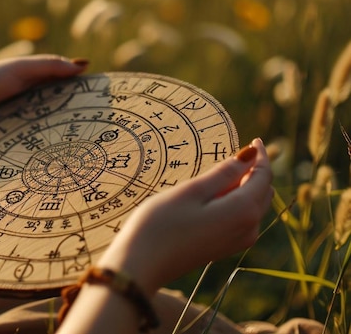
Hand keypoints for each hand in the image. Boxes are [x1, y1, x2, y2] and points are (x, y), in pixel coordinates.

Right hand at [99, 138, 272, 296]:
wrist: (141, 265)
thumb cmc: (160, 224)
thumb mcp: (190, 192)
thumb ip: (222, 174)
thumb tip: (248, 156)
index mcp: (242, 211)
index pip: (263, 177)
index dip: (260, 156)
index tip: (254, 139)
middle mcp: (247, 228)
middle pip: (263, 193)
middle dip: (256, 171)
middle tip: (241, 152)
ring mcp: (236, 242)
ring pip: (254, 207)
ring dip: (247, 187)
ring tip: (227, 171)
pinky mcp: (223, 248)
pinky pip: (242, 219)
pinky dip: (238, 202)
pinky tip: (218, 195)